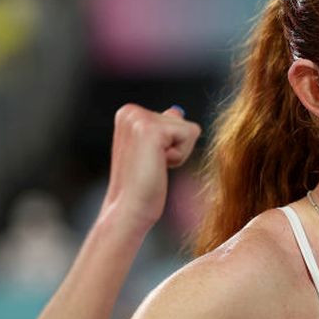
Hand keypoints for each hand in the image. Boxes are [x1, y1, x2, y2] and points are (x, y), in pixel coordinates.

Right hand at [101, 104, 200, 231]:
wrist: (129, 208)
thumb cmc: (142, 184)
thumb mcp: (153, 150)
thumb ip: (164, 126)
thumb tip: (176, 110)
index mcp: (128, 113)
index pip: (174, 118)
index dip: (169, 145)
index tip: (149, 159)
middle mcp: (131, 111)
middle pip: (183, 121)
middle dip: (175, 147)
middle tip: (151, 165)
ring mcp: (139, 118)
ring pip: (189, 128)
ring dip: (178, 153)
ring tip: (154, 166)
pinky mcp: (152, 129)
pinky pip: (191, 134)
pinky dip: (180, 156)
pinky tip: (159, 166)